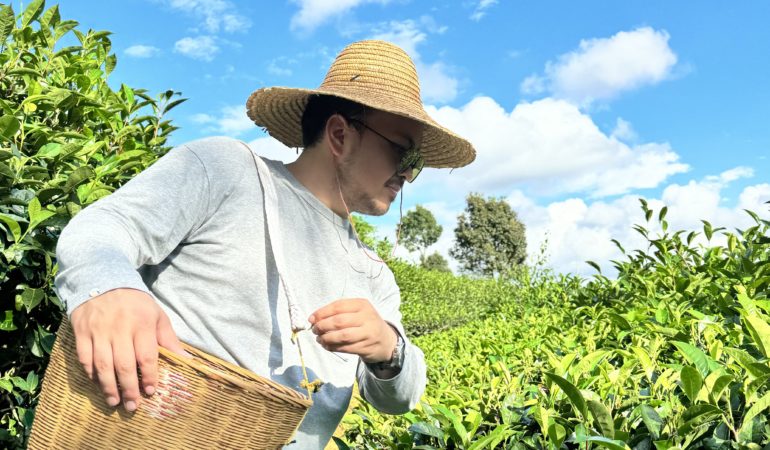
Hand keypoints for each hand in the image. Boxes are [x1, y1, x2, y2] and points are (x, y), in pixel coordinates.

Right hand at [70, 288, 185, 411]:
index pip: (146, 356)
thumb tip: (187, 360)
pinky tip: (97, 384)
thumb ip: (169, 340)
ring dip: (108, 387)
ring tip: (114, 402)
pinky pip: (84, 358)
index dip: (150, 376)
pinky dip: (91, 373)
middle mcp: (120, 328)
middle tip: (132, 406)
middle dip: (129, 388)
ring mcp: (98, 331)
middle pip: (124, 365)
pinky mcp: (82, 332)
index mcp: (142, 324)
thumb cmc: (135, 303)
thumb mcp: (156, 316)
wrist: (102, 280)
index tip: (152, 391)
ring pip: (102, 365)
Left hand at [309, 298, 397, 362]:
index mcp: (362, 304)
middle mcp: (367, 317)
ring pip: (342, 336)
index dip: (322, 313)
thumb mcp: (357, 312)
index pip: (338, 306)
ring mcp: (368, 333)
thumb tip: (314, 319)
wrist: (386, 340)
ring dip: (327, 338)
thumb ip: (338, 312)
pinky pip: (346, 348)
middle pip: (339, 321)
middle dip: (323, 326)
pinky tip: (327, 346)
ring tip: (320, 339)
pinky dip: (333, 347)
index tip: (311, 319)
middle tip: (315, 330)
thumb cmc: (365, 323)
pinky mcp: (367, 347)